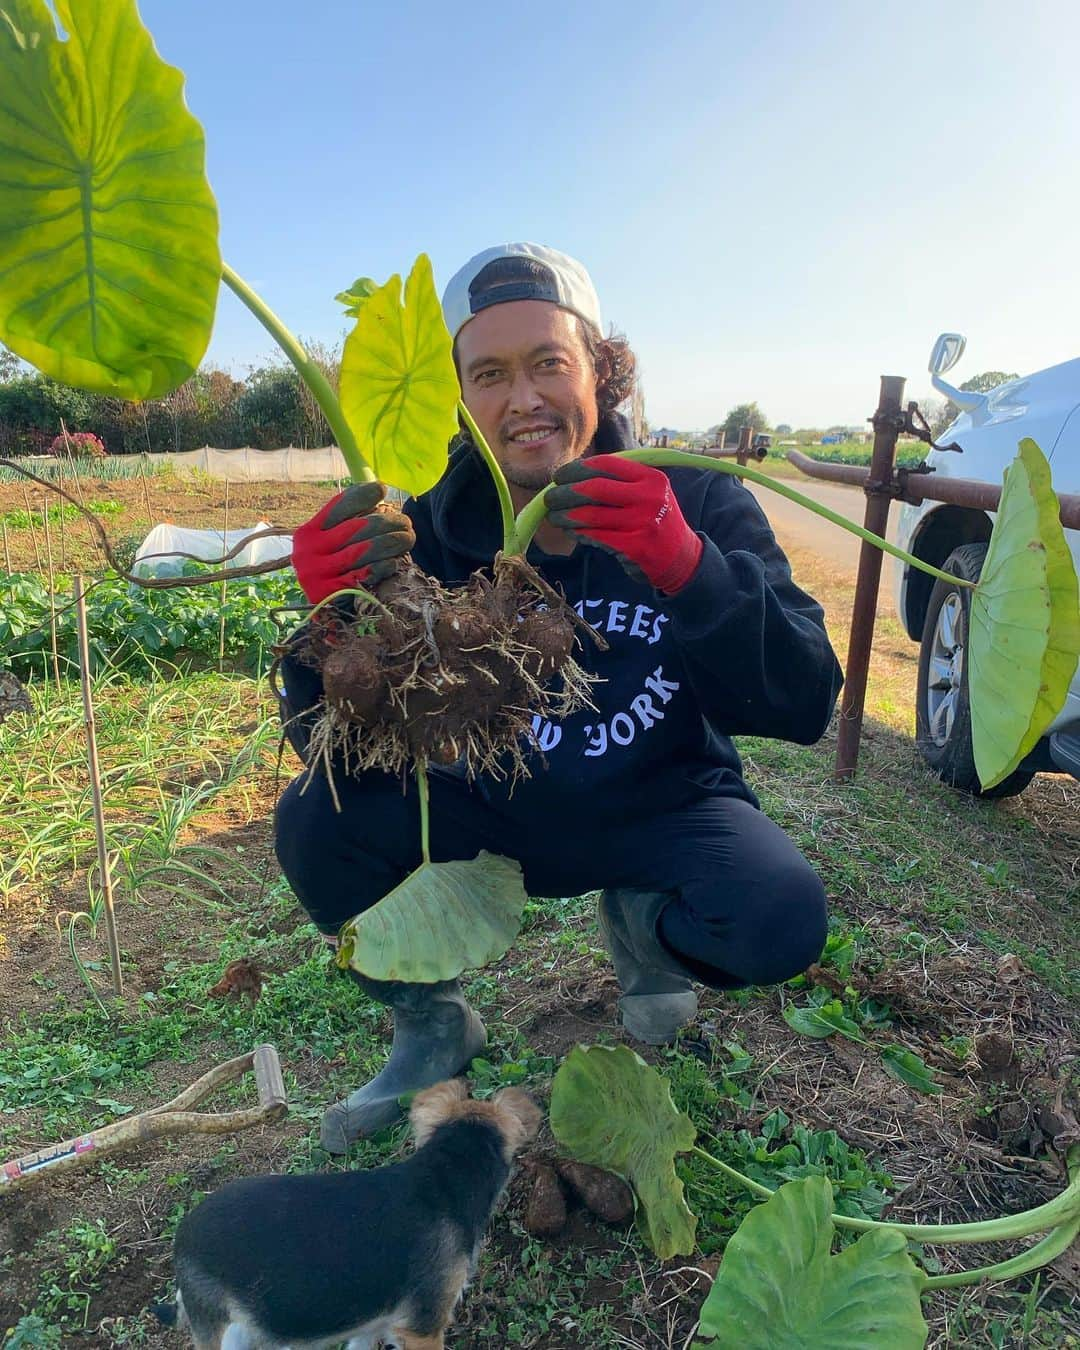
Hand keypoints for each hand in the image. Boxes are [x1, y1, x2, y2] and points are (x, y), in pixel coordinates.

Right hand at [291, 481, 414, 604]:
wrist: (321, 615)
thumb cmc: (332, 572)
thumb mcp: (331, 545)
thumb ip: (348, 523)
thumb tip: (379, 492)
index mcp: (308, 533)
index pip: (337, 507)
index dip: (362, 495)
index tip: (382, 489)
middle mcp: (308, 551)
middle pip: (356, 528)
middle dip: (386, 522)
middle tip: (406, 522)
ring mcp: (316, 573)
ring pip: (363, 550)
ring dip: (391, 541)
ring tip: (408, 538)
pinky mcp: (329, 594)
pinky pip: (363, 575)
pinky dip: (383, 566)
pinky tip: (395, 561)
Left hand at [546, 455, 702, 593]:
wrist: (680, 558)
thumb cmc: (655, 521)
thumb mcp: (649, 493)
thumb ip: (619, 482)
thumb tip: (572, 478)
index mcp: (650, 478)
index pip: (606, 465)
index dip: (576, 469)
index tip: (560, 475)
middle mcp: (649, 497)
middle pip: (594, 489)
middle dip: (565, 492)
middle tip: (549, 497)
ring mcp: (642, 523)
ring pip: (590, 515)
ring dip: (565, 516)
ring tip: (554, 516)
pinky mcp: (634, 547)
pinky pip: (595, 536)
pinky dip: (578, 533)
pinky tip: (570, 531)